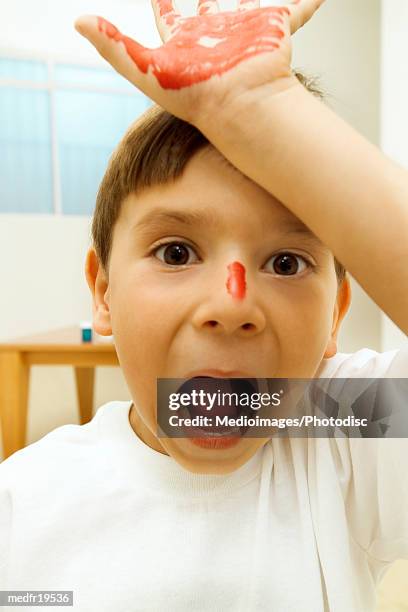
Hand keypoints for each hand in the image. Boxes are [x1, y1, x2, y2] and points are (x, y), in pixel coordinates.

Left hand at [75, 0, 323, 125]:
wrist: (239, 109)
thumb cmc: (193, 95)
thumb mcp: (143, 68)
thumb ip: (112, 45)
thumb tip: (75, 21)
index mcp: (187, 38)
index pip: (167, 12)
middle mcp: (216, 32)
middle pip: (209, 2)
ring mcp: (246, 30)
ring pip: (251, 0)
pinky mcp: (275, 30)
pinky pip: (297, 9)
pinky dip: (310, 1)